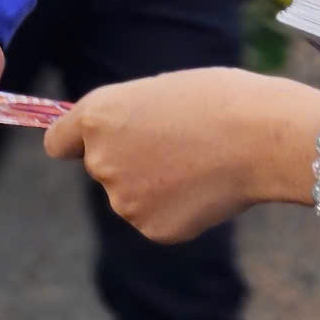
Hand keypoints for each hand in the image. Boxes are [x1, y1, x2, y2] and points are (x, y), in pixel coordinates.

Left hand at [46, 69, 319, 243]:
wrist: (261, 136)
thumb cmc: (219, 100)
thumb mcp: (159, 92)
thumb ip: (126, 119)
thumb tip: (119, 141)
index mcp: (98, 116)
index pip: (58, 142)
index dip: (77, 142)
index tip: (93, 143)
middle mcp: (101, 159)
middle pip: (102, 167)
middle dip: (130, 159)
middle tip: (177, 142)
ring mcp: (124, 199)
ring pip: (131, 194)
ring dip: (155, 184)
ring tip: (199, 161)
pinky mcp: (151, 228)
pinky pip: (156, 218)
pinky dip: (176, 207)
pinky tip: (205, 187)